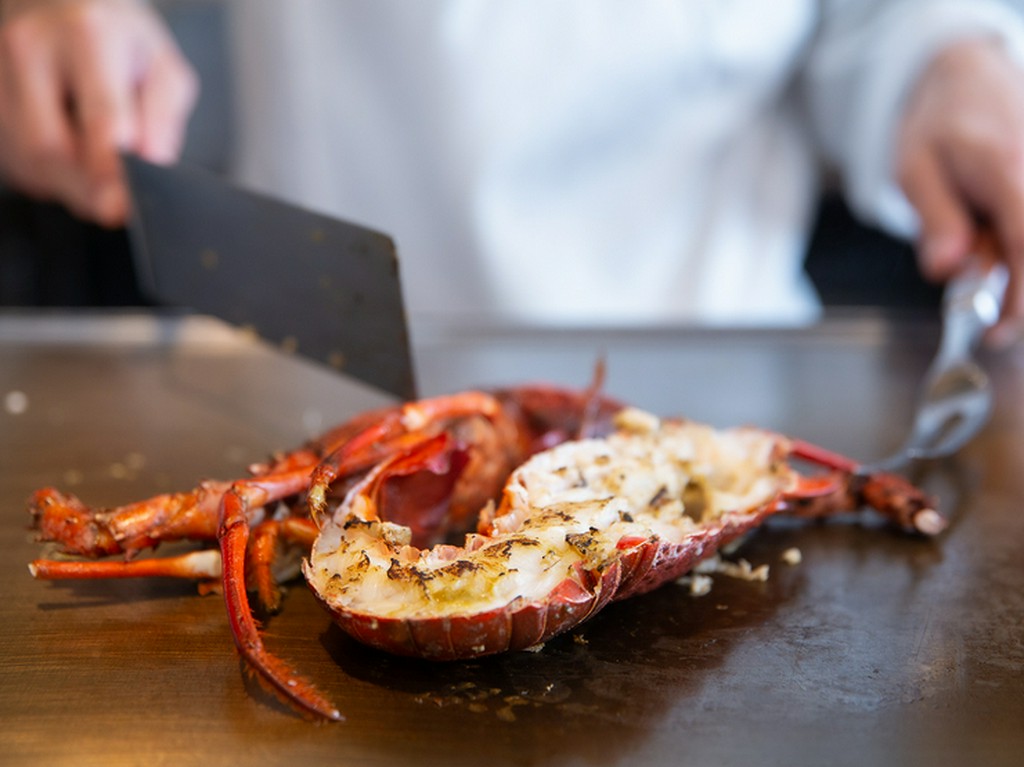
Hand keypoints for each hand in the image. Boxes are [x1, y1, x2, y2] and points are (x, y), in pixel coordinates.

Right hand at [0, 0, 197, 226]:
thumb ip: (162, 116)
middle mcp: (29, 46)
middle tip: (112, 209)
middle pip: (50, 147)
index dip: (112, 173)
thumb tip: (151, 162)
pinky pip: (9, 155)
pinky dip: (41, 171)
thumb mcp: (159, 63)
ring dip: (64, 183)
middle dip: (84, 191)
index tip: (121, 208)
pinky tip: (64, 154)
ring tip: (94, 169)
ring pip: (24, 158)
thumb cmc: (114, 33)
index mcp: (87, 34)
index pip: (101, 119)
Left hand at [897, 37, 1023, 345]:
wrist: (971, 75)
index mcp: (1008, 169)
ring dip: (1009, 259)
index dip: (1020, 303)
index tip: (999, 336)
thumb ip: (936, 220)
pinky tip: (988, 226)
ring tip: (977, 230)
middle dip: (1013, 285)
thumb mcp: (915, 170)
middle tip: (979, 292)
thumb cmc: (939, 123)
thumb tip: (947, 271)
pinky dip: (1011, 246)